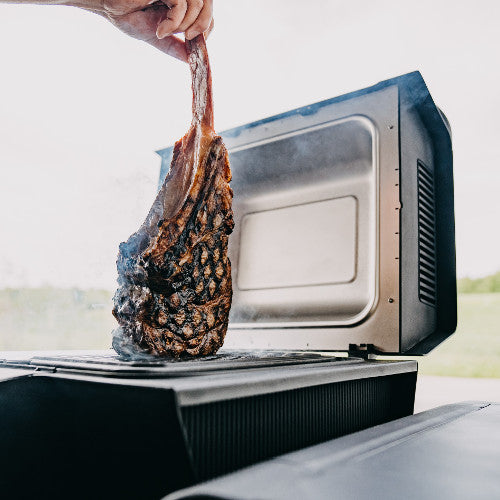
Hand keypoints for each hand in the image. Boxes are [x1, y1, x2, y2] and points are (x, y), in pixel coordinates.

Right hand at [85, 0, 213, 61]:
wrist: (104, 3)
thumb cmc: (125, 13)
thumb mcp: (156, 35)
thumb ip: (174, 46)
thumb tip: (190, 60)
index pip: (206, 9)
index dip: (207, 26)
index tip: (192, 42)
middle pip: (207, 3)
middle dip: (202, 25)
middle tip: (188, 39)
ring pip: (197, 4)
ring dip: (184, 26)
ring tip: (165, 33)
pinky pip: (181, 3)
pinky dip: (173, 23)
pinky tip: (160, 31)